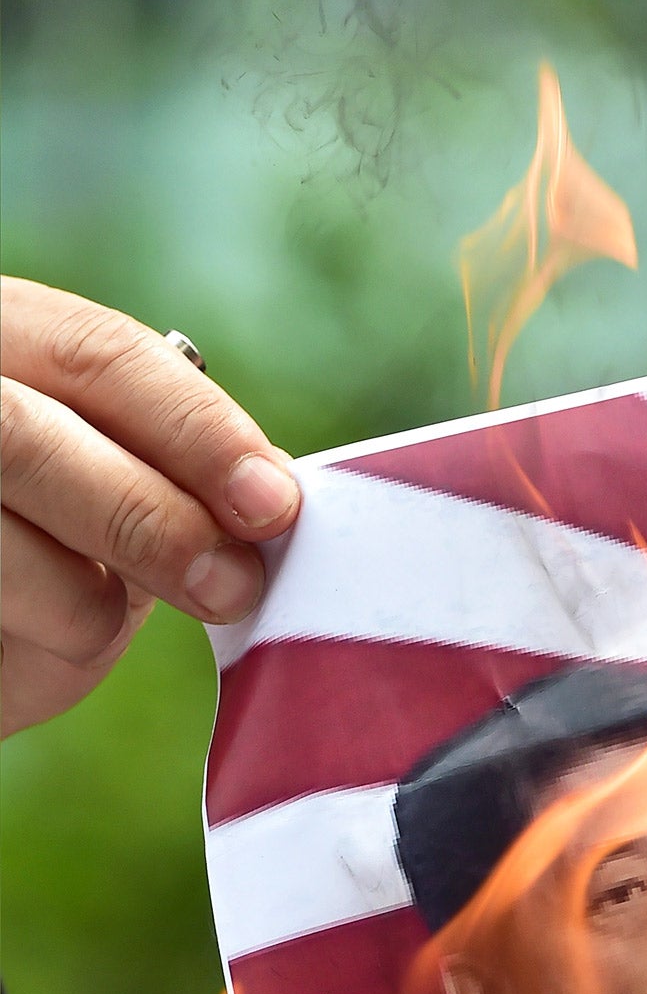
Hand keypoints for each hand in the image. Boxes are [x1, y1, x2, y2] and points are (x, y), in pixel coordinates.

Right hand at [1, 276, 300, 737]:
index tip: (273, 505)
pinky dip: (24, 650)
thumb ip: (169, 479)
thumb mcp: (109, 504)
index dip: (195, 429)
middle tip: (230, 587)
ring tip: (87, 625)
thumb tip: (268, 491)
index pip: (96, 352)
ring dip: (78, 602)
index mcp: (6, 343)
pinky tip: (19, 638)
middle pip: (29, 435)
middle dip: (148, 517)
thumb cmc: (36, 570)